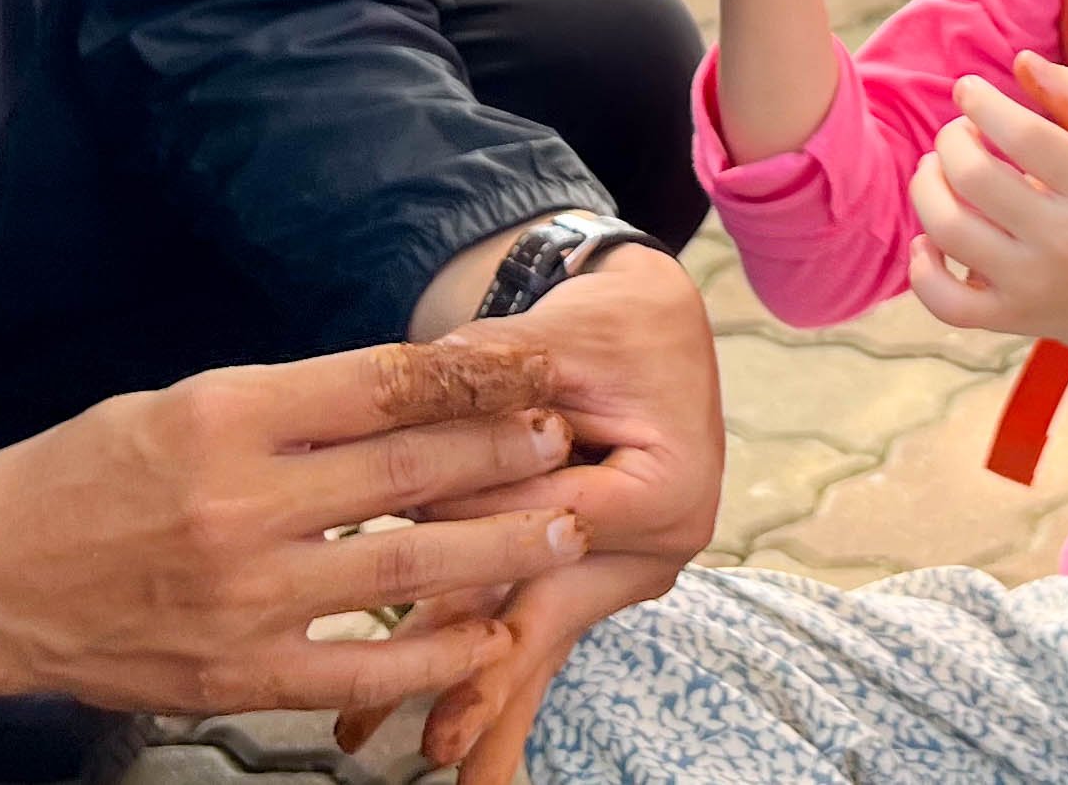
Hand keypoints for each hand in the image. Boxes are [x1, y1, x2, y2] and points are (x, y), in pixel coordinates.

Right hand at [0, 340, 590, 718]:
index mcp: (223, 416)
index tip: (535, 367)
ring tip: (561, 528)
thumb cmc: (83, 476)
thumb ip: (287, 408)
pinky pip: (358, 667)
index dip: (473, 373)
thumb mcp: (180, 405)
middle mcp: (238, 502)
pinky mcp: (233, 672)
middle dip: (502, 452)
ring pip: (401, 566)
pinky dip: (429, 652)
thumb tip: (408, 398)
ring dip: (494, 546)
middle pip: (406, 469)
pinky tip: (484, 633)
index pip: (379, 383)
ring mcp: (240, 596)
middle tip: (569, 441)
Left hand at [374, 250, 725, 784]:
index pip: (552, 517)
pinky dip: (487, 675)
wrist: (648, 326)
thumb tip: (402, 434)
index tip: (401, 517)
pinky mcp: (586, 578)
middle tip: (436, 752)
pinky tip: (454, 739)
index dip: (477, 509)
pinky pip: (530, 628)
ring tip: (433, 759)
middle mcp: (654, 548)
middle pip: (551, 614)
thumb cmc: (605, 326)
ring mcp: (622, 571)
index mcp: (665, 490)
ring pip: (537, 637)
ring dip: (477, 697)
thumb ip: (485, 386)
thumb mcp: (553, 339)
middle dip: (485, 682)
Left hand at [900, 53, 1067, 360]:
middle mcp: (1066, 240)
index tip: (969, 90)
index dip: (983, 103)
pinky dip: (921, 269)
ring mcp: (1032, 285)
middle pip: (974, 177)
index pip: (1026, 135)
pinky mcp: (1006, 318)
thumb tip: (1021, 60)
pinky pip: (943, 300)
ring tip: (935, 171)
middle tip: (957, 134)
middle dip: (949, 140)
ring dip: (925, 187)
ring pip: (947, 230)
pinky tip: (928, 241)